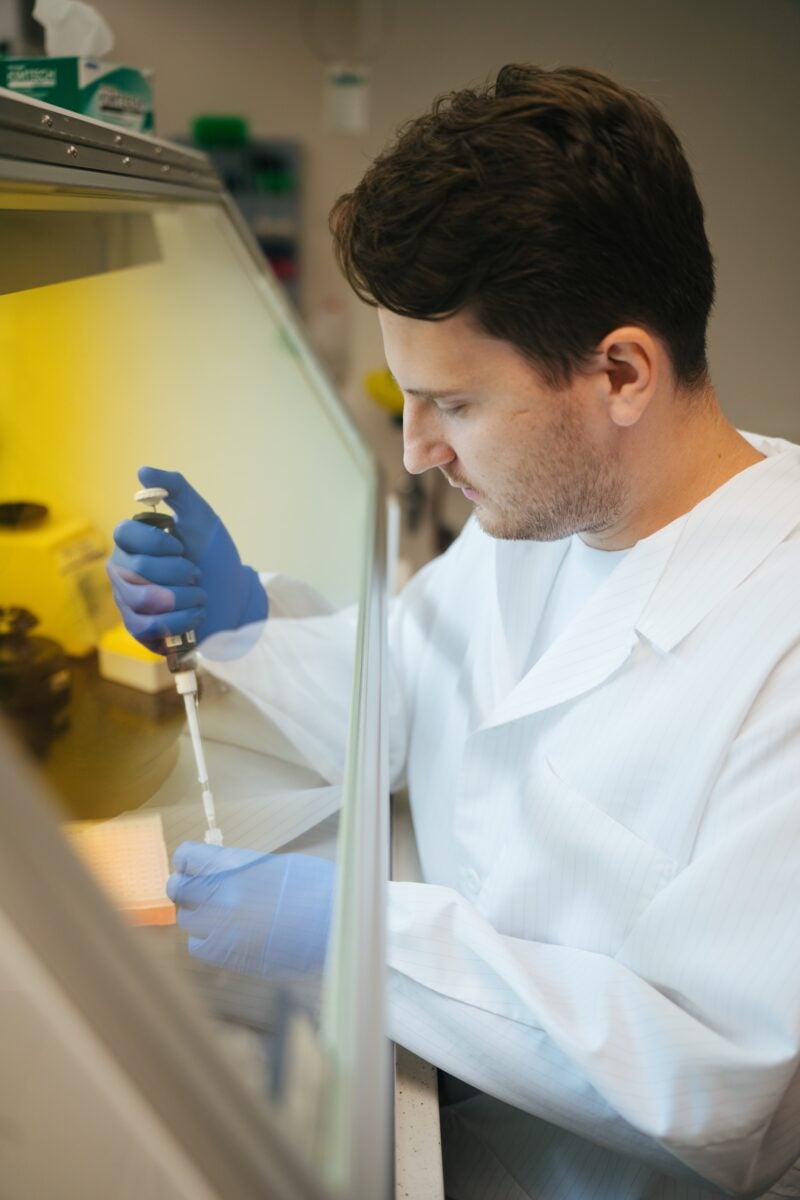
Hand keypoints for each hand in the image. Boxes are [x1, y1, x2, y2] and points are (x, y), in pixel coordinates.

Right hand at [107, 467, 266, 650]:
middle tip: (197, 573)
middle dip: (177, 572)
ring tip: (200, 595)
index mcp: (133, 541)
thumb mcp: (200, 516)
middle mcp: (124, 570)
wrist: (234, 596)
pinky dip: (180, 620)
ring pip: (141, 600)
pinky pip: (147, 627)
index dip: (156, 541)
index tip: (181, 546)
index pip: (124, 533)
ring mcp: (128, 601)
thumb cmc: (213, 554)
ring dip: (182, 597)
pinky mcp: (139, 629)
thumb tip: (142, 471)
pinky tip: (198, 614)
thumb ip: (175, 487)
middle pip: (135, 569)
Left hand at [166, 842, 335, 977]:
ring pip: (187, 920)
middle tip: (195, 890)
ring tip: (219, 913)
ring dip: (198, 914)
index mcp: (230, 866)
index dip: (187, 861)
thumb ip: (237, 868)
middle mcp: (219, 895)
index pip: (185, 857)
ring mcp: (221, 928)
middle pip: (179, 890)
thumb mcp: (271, 864)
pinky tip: (226, 935)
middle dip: (186, 888)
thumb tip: (216, 873)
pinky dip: (207, 940)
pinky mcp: (228, 955)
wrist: (333, 922)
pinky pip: (199, 946)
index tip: (190, 865)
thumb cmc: (312, 887)